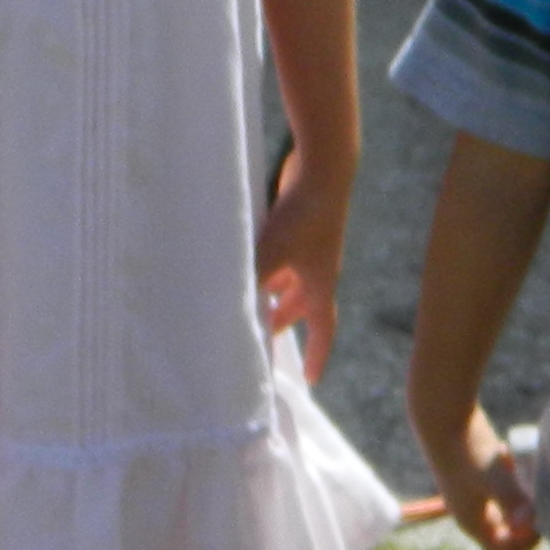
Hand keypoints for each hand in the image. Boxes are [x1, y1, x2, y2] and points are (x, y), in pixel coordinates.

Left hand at [254, 163, 350, 381]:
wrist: (323, 169)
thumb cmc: (302, 217)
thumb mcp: (270, 255)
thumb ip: (250, 282)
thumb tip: (226, 309)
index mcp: (321, 283)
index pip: (322, 328)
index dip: (316, 355)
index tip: (309, 379)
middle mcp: (319, 268)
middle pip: (301, 305)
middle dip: (281, 322)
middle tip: (260, 338)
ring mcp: (311, 246)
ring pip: (290, 279)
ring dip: (271, 293)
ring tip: (247, 302)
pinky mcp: (299, 225)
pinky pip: (283, 255)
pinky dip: (267, 265)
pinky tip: (246, 260)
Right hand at [421, 403, 539, 549]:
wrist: (441, 415)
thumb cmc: (466, 449)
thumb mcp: (493, 476)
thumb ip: (512, 500)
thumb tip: (528, 523)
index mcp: (473, 523)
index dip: (526, 545)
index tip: (537, 519)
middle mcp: (473, 514)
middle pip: (509, 534)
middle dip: (528, 520)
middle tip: (538, 497)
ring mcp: (475, 494)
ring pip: (508, 510)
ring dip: (521, 499)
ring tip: (522, 476)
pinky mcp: (478, 476)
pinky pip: (503, 489)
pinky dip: (513, 480)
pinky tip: (509, 458)